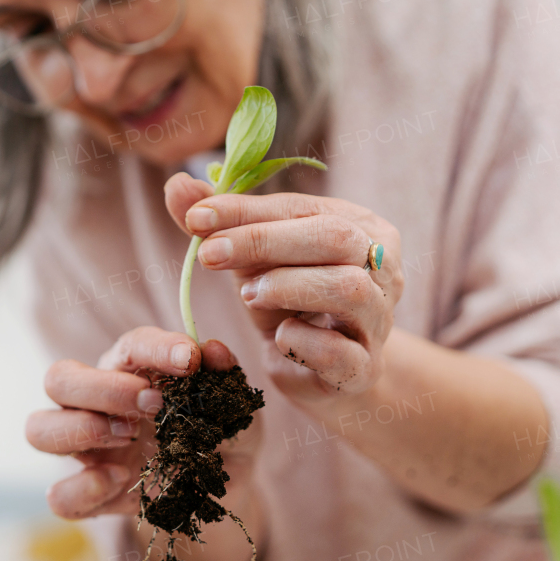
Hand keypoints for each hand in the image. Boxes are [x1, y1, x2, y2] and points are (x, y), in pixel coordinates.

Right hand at [26, 327, 246, 519]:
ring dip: (79, 429)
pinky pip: (59, 496)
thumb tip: (214, 351)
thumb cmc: (221, 437)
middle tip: (152, 404)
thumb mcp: (233, 411)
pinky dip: (82, 489)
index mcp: (133, 372)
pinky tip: (120, 481)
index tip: (190, 360)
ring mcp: (88, 451)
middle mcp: (98, 405)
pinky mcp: (92, 495)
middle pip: (58, 378)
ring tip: (128, 438)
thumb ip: (225, 382)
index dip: (155, 347)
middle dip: (102, 388)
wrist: (223, 495)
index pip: (129, 346)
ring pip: (37, 428)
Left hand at [165, 173, 402, 403]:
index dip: (247, 210)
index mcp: (360, 226)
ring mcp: (379, 320)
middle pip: (335, 237)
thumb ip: (218, 225)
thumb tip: (176, 184)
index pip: (303, 207)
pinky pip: (338, 352)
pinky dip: (300, 342)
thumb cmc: (290, 305)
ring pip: (347, 289)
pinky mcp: (364, 369)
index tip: (196, 218)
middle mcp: (383, 267)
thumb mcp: (252, 261)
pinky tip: (279, 337)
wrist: (320, 376)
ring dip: (286, 286)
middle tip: (209, 255)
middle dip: (264, 241)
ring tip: (247, 294)